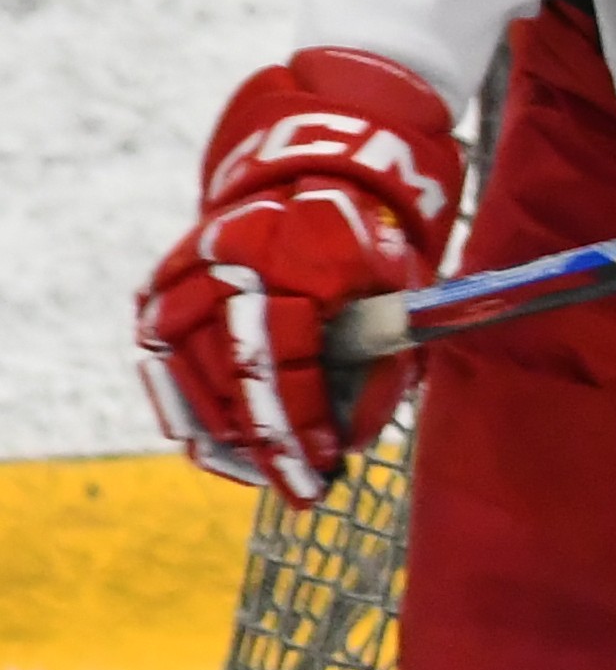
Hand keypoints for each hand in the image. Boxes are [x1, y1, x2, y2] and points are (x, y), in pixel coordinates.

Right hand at [133, 50, 465, 505]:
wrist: (313, 179)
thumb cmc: (370, 250)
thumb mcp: (402, 293)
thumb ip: (385, 362)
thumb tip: (350, 442)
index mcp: (303, 251)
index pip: (288, 352)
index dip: (303, 416)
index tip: (327, 464)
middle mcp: (234, 256)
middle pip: (232, 366)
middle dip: (266, 442)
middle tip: (297, 490)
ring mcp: (189, 267)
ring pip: (186, 367)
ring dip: (221, 433)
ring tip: (260, 476)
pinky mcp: (162, 282)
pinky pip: (159, 357)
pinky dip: (183, 406)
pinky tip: (215, 448)